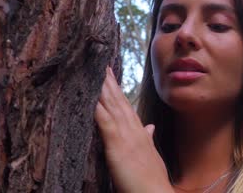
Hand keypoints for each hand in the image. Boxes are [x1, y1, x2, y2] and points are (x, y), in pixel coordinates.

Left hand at [95, 67, 172, 192]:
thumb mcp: (151, 155)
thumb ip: (148, 139)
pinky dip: (98, 109)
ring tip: (94, 72)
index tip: (110, 75)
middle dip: (109, 82)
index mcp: (140, 132)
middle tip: (100, 64)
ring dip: (103, 89)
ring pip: (112, 106)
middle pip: (118, 100)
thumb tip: (150, 127)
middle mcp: (134, 129)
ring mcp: (126, 136)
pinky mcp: (117, 146)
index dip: (117, 89)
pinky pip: (105, 123)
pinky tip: (91, 98)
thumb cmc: (151, 178)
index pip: (126, 105)